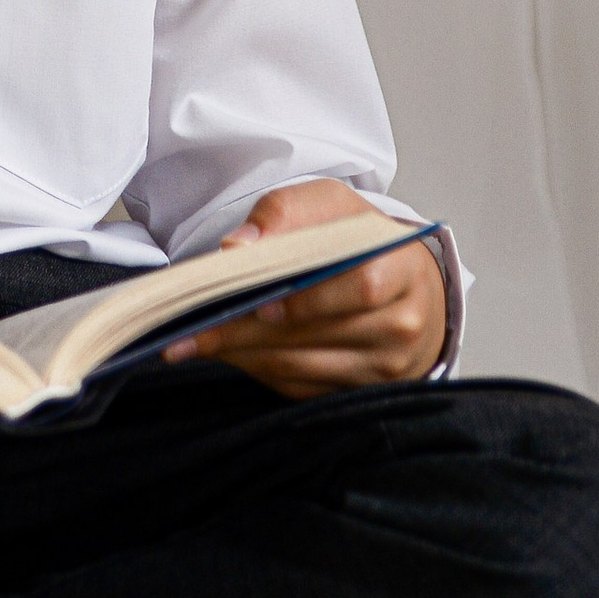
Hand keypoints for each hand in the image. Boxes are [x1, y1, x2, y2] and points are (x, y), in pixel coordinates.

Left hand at [164, 180, 446, 399]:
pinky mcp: (359, 391)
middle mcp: (401, 324)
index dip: (306, 299)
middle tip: (190, 327)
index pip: (359, 289)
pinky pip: (299, 387)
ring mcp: (384, 365)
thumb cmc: (362, 242)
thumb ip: (285, 213)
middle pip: (317, 334)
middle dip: (246, 329)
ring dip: (242, 354)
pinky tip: (228, 352)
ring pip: (301, 367)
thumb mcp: (332, 205)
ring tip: (192, 340)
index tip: (255, 302)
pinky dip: (257, 369)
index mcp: (402, 268)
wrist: (408, 286)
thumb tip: (238, 247)